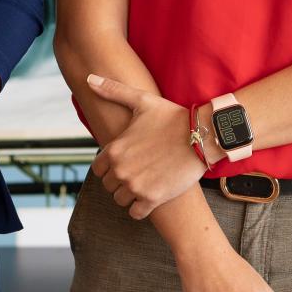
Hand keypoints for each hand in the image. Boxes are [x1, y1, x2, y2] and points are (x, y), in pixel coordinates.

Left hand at [85, 74, 206, 220]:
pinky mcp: (153, 199)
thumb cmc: (172, 117)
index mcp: (115, 150)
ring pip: (120, 200)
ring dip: (129, 194)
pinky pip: (135, 213)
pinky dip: (140, 208)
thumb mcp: (142, 101)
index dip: (109, 166)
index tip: (124, 162)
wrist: (202, 136)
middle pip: (109, 185)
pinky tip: (150, 196)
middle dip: (120, 180)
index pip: (98, 169)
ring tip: (144, 182)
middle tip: (138, 171)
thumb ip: (113, 91)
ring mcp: (136, 186)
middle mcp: (121, 170)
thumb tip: (89, 78)